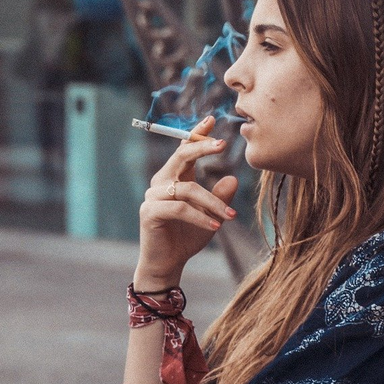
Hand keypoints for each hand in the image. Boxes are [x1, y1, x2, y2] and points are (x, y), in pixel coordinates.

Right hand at [135, 116, 239, 288]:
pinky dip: (201, 217)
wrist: (168, 264)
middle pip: (181, 157)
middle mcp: (161, 183)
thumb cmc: (187, 238)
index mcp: (174, 178)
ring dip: (213, 202)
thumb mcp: (211, 215)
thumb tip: (233, 178)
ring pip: (188, 189)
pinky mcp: (150, 213)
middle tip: (223, 145)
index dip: (196, 134)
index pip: (184, 150)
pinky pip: (180, 209)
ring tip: (231, 216)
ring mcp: (153, 197)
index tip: (211, 119)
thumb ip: (220, 197)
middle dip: (202, 148)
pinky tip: (216, 226)